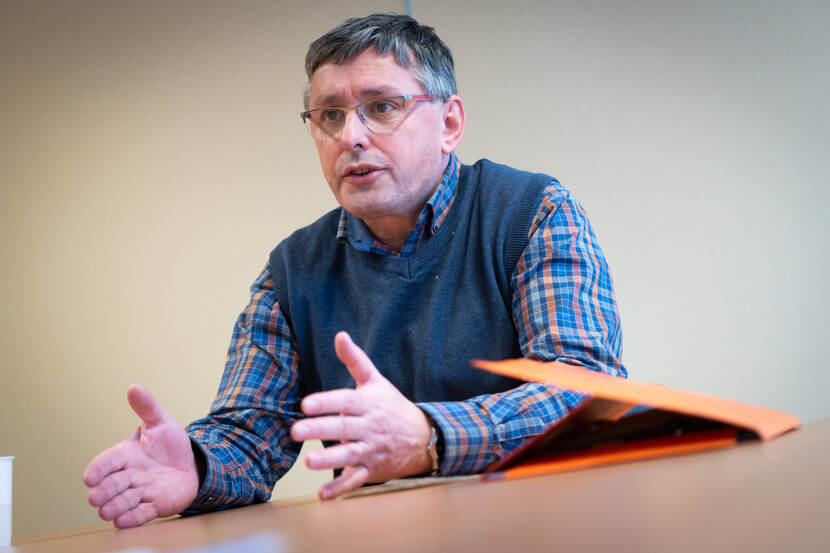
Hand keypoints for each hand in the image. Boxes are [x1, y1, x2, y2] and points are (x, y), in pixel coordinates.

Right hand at [83, 385, 199, 527]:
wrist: (193, 463)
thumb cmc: (170, 444)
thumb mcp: (161, 422)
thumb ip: (147, 407)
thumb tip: (134, 387)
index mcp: (126, 455)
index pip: (106, 462)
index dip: (98, 470)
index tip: (90, 477)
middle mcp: (130, 475)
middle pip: (112, 485)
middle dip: (104, 491)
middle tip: (96, 498)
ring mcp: (141, 491)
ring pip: (123, 501)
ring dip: (115, 507)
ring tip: (106, 512)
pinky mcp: (155, 505)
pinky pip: (141, 513)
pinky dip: (132, 518)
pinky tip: (122, 521)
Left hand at [291, 332, 432, 498]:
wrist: (423, 436)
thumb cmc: (391, 406)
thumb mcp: (375, 381)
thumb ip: (355, 360)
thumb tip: (340, 335)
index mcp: (368, 403)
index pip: (346, 401)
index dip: (326, 402)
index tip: (306, 404)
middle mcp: (370, 426)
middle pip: (344, 428)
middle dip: (320, 430)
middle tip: (296, 431)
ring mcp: (372, 449)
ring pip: (350, 455)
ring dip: (330, 460)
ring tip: (309, 462)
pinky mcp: (373, 469)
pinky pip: (357, 479)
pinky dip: (341, 488)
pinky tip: (324, 495)